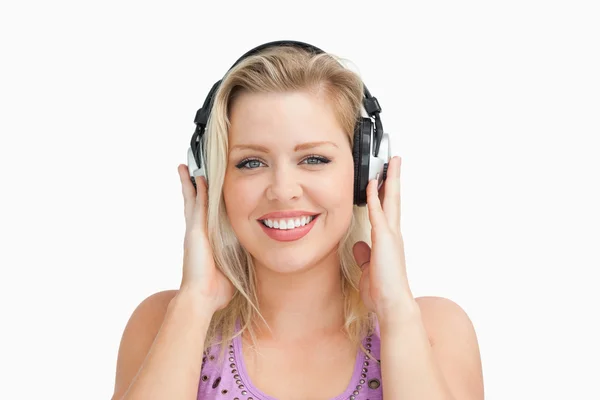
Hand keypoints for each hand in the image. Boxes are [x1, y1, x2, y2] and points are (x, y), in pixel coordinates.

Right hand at [177, 165, 234, 313]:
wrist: (202, 297)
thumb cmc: (216, 290)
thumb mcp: (233, 270)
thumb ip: (240, 263)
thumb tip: (253, 264)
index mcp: (206, 241)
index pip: (206, 216)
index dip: (205, 201)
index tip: (205, 188)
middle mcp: (198, 233)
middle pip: (194, 203)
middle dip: (193, 187)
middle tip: (191, 171)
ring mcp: (195, 230)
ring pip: (193, 200)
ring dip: (191, 183)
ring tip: (187, 167)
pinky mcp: (195, 230)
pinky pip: (197, 204)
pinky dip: (197, 190)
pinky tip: (198, 176)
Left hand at [353, 157, 416, 319]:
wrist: (391, 304)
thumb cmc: (382, 291)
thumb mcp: (368, 269)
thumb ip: (364, 256)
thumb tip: (359, 246)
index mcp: (389, 241)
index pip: (388, 210)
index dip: (387, 193)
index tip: (385, 178)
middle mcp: (393, 234)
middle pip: (394, 199)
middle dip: (394, 179)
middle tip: (395, 160)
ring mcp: (391, 235)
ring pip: (391, 200)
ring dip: (390, 180)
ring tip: (391, 162)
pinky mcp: (385, 239)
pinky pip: (378, 212)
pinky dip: (375, 197)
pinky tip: (372, 184)